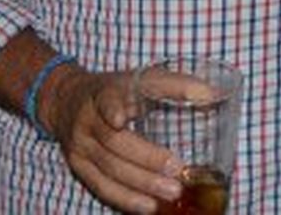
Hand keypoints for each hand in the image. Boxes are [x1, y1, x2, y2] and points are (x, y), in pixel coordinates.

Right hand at [38, 66, 183, 213]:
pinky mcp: (78, 166)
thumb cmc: (115, 91)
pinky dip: (126, 199)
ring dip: (141, 183)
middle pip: (113, 141)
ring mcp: (80, 144)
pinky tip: (149, 206)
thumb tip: (214, 93)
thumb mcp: (139, 78)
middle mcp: (89, 118)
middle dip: (146, 158)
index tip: (122, 117)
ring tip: (172, 192)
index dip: (114, 107)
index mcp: (105, 92)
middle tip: (178, 169)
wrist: (66, 101)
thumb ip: (174, 85)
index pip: (109, 98)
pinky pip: (101, 187)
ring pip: (109, 168)